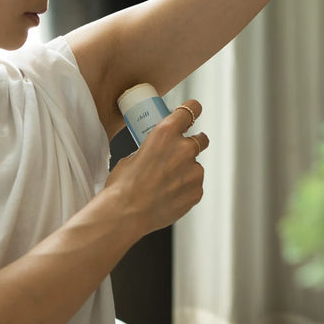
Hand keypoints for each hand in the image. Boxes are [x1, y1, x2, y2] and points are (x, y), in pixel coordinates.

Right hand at [103, 99, 208, 236]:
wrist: (125, 213)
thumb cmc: (123, 185)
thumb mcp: (133, 156)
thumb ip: (151, 150)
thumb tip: (157, 155)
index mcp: (166, 132)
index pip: (191, 110)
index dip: (193, 110)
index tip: (193, 112)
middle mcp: (184, 148)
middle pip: (201, 139)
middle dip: (193, 143)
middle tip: (180, 154)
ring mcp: (194, 171)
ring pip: (195, 167)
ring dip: (186, 171)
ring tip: (165, 184)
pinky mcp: (197, 191)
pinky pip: (194, 186)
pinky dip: (185, 189)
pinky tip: (168, 196)